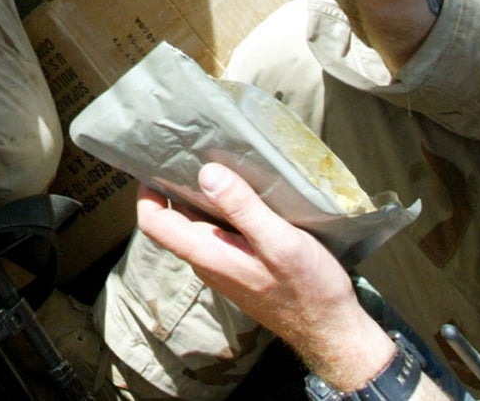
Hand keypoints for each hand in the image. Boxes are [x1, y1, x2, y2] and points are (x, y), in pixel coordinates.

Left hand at [136, 170, 393, 390]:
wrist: (332, 329)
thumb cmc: (309, 288)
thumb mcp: (279, 242)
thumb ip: (242, 209)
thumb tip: (206, 173)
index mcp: (208, 255)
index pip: (154, 223)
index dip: (147, 193)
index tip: (156, 162)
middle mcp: (208, 262)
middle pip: (174, 220)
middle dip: (176, 186)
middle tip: (192, 150)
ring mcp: (224, 266)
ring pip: (198, 226)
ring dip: (202, 196)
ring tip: (220, 162)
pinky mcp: (242, 267)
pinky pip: (220, 233)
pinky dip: (223, 210)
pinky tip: (245, 193)